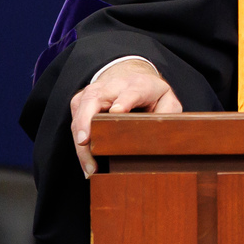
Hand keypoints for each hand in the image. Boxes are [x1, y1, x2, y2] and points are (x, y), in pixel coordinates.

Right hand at [69, 58, 182, 176]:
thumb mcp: (167, 100)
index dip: (124, 100)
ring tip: (90, 167)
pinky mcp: (81, 101)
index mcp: (139, 85)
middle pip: (95, 99)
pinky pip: (75, 120)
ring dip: (81, 139)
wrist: (130, 77)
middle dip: (87, 119)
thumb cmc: (151, 95)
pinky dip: (78, 143)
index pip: (131, 91)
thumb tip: (162, 134)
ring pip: (81, 112)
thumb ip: (168, 113)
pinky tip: (86, 162)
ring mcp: (94, 92)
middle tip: (85, 142)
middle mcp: (113, 86)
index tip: (117, 111)